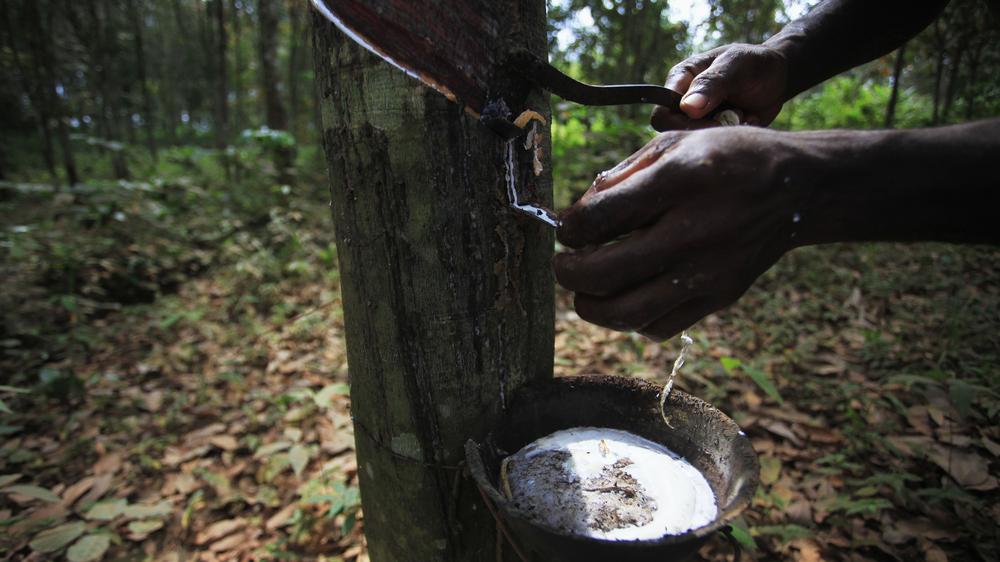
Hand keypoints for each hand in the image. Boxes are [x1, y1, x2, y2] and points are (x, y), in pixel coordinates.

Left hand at [554, 127, 809, 339]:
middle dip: (567, 273)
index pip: (598, 220)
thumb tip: (574, 219)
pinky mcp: (719, 297)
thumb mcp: (672, 144)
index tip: (567, 228)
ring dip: (590, 306)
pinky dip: (629, 319)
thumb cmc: (725, 159)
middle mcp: (693, 231)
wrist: (795, 189)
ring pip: (626, 314)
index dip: (568, 229)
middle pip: (603, 274)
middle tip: (564, 265)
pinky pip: (657, 326)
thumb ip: (617, 178)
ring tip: (585, 290)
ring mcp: (708, 271)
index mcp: (678, 181)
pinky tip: (626, 296)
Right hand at [650, 44, 788, 130]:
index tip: (711, 119)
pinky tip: (748, 121)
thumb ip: (711, 83)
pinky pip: (716, 146)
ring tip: (743, 114)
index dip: (681, 123)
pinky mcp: (715, 132)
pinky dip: (734, 137)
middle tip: (735, 116)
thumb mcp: (735, 66)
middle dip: (707, 130)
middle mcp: (684, 103)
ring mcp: (699, 120)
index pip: (662, 114)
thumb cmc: (754, 63)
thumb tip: (687, 107)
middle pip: (677, 133)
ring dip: (724, 132)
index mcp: (680, 81)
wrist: (779, 76)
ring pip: (698, 142)